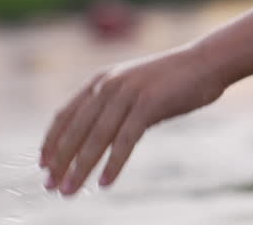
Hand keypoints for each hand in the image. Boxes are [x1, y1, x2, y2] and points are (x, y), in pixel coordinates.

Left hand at [39, 44, 225, 194]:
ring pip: (96, 138)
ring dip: (80, 168)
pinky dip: (113, 164)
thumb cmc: (176, 79)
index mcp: (102, 80)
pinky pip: (125, 140)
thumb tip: (99, 138)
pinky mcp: (149, 103)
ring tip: (69, 190)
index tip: (43, 165)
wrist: (209, 62)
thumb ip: (116, 107)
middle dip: (60, 162)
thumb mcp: (136, 88)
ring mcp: (129, 93)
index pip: (65, 115)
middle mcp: (110, 84)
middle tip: (50, 187)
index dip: (51, 142)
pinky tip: (105, 182)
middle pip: (76, 130)